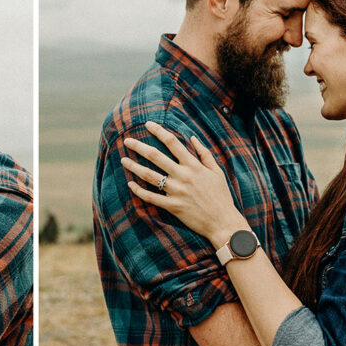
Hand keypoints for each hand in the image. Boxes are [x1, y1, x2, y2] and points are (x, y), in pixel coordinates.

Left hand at [121, 121, 247, 245]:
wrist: (223, 221)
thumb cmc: (221, 196)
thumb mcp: (217, 171)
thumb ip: (204, 153)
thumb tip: (193, 137)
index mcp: (193, 165)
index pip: (172, 142)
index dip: (158, 131)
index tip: (148, 124)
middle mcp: (183, 176)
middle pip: (156, 156)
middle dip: (139, 147)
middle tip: (127, 141)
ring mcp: (177, 191)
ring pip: (150, 176)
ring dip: (134, 167)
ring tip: (123, 160)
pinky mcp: (173, 206)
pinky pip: (151, 197)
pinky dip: (139, 191)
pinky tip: (130, 184)